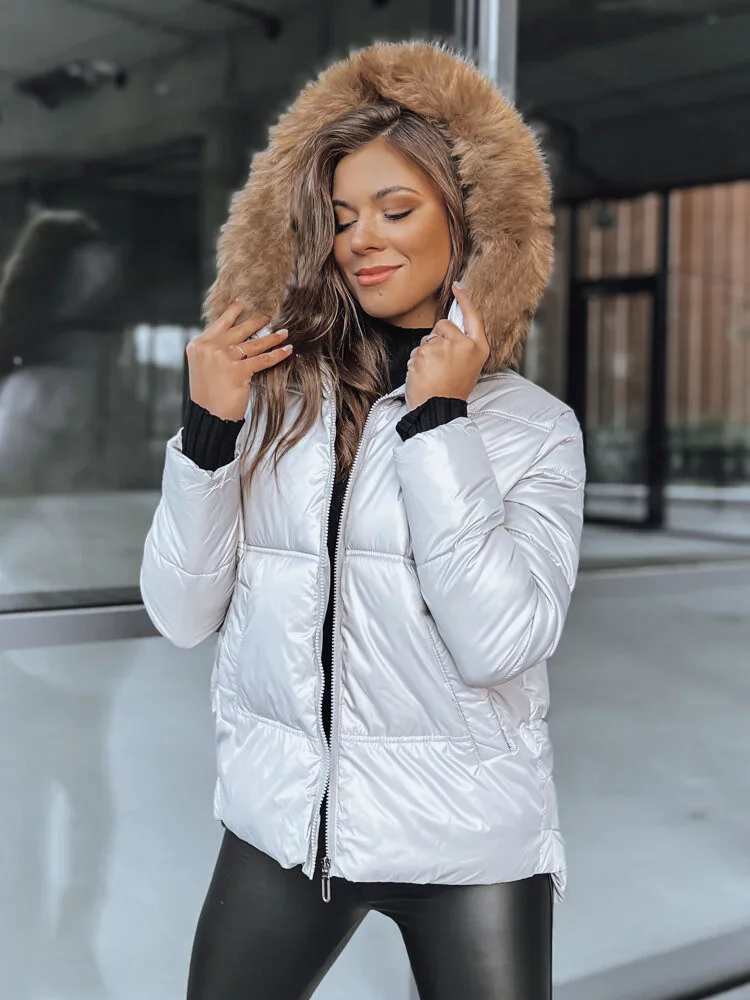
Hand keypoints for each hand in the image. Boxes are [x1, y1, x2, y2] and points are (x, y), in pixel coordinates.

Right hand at [186, 302, 292, 420]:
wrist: (208, 416)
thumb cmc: (207, 395)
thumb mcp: (202, 367)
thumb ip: (213, 350)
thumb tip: (231, 339)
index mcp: (199, 345)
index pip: (220, 323)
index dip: (233, 312)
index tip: (242, 303)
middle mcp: (210, 348)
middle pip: (239, 329)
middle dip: (257, 321)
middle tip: (269, 316)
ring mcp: (224, 359)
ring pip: (254, 343)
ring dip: (272, 337)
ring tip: (284, 332)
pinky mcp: (238, 371)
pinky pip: (263, 359)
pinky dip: (277, 354)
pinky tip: (287, 350)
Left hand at [404, 283, 489, 409]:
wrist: (438, 409)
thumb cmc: (453, 390)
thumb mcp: (470, 366)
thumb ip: (463, 346)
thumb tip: (446, 328)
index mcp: (478, 347)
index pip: (473, 317)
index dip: (465, 299)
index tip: (457, 286)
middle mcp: (463, 345)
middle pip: (443, 325)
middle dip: (437, 338)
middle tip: (440, 363)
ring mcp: (443, 348)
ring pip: (427, 339)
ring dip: (425, 353)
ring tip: (432, 372)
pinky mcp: (424, 354)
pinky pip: (416, 351)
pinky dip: (415, 362)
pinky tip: (424, 375)